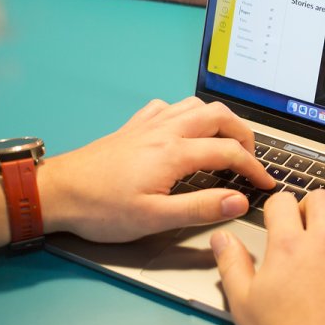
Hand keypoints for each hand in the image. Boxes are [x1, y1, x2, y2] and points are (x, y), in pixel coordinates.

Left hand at [41, 97, 274, 241]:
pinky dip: (187, 113)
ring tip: (226, 142)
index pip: (229, 152)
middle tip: (252, 159)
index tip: (267, 184)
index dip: (254, 167)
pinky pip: (168, 107)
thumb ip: (200, 208)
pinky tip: (184, 129)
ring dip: (219, 120)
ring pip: (196, 105)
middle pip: (219, 117)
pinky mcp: (134, 126)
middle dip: (244, 134)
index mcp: (174, 152)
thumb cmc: (101, 209)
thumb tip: (239, 201)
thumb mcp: (153, 219)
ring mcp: (149, 124)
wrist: (58, 192)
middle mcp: (166, 130)